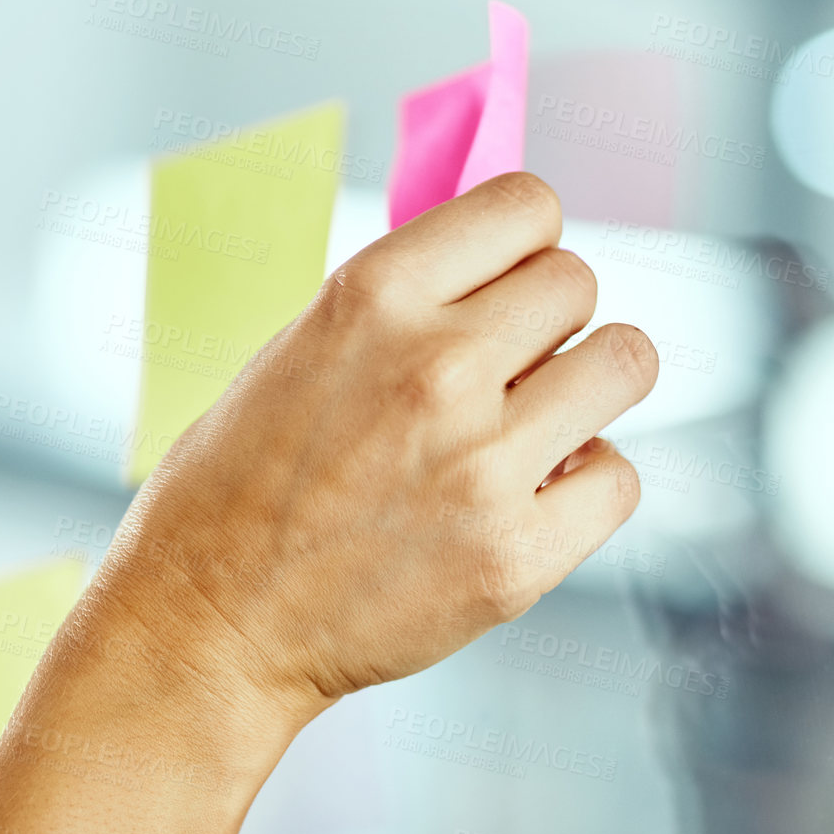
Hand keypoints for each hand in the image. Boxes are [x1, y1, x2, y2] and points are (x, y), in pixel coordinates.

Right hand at [98, 172, 657, 730]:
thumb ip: (403, 306)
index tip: (505, 285)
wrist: (208, 627)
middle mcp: (440, 367)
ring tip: (536, 427)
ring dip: (588, 389)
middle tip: (505, 373)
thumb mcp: (296, 352)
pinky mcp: (516, 557)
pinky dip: (585, 486)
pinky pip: (618, 478)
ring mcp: (486, 466)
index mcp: (374, 296)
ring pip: (625, 364)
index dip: (523, 246)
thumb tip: (500, 271)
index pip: (527, 206)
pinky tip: (528, 500)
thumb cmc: (233, 492)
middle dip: (548, 322)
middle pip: (579, 283)